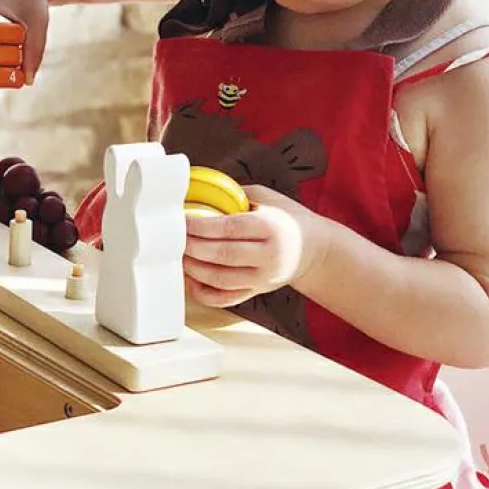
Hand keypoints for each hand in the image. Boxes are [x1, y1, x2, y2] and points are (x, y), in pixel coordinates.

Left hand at [183, 185, 332, 307]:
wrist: (314, 250)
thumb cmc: (287, 218)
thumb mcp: (268, 197)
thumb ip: (236, 195)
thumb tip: (200, 190)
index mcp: (271, 227)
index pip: (230, 228)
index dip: (202, 226)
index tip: (182, 220)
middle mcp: (268, 256)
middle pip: (223, 255)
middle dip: (193, 247)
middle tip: (174, 239)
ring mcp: (262, 278)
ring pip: (221, 280)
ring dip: (195, 269)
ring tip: (179, 256)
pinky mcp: (257, 292)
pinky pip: (226, 299)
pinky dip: (204, 293)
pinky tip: (191, 280)